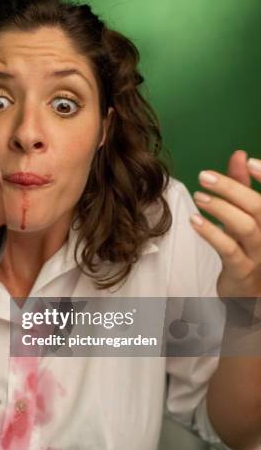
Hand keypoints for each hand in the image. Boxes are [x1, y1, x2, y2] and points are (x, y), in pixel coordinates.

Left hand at [190, 150, 260, 297]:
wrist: (248, 294)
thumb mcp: (246, 217)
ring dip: (220, 209)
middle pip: (259, 207)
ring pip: (246, 227)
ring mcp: (260, 255)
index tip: (248, 161)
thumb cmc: (248, 249)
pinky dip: (211, 232)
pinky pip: (228, 249)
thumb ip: (243, 187)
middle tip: (205, 176)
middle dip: (232, 188)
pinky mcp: (243, 271)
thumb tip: (239, 155)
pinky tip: (194, 221)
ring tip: (199, 197)